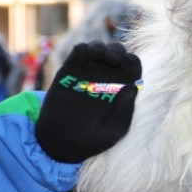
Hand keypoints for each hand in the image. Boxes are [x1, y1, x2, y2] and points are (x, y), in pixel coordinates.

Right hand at [35, 42, 141, 162]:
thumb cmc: (92, 141)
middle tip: (112, 58)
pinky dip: (82, 49)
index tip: (126, 66)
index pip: (132, 67)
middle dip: (117, 50)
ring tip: (98, 54)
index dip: (131, 62)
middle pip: (117, 54)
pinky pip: (77, 54)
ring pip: (97, 50)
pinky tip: (83, 53)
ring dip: (100, 47)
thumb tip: (132, 88)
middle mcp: (106, 79)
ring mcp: (87, 74)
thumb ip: (124, 112)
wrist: (59, 144)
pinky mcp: (68, 73)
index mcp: (121, 89)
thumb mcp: (113, 131)